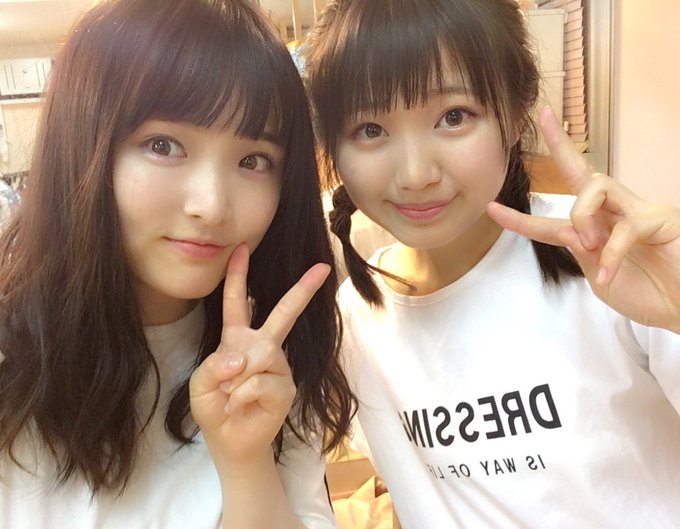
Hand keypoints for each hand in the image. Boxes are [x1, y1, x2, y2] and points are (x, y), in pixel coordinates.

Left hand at [190, 244, 330, 462]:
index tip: (242, 247)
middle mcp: (263, 347)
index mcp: (238, 338)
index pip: (236, 302)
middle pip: (282, 313)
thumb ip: (213, 366)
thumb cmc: (215, 407)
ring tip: (231, 395)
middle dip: (302, 290)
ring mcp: (278, 366)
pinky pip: (261, 381)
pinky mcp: (286, 387)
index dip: (237, 275)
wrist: (230, 441)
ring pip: (260, 355)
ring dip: (236, 379)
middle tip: (323, 268)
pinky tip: (241, 405)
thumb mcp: (200, 384)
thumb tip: (242, 359)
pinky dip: (242, 394)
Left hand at [487, 106, 679, 333]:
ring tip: (590, 244)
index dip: (521, 216)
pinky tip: (608, 273)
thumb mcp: (601, 278)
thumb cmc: (648, 294)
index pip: (554, 216)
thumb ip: (582, 254)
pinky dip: (610, 253)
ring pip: (596, 186)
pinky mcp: (659, 218)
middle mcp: (614, 212)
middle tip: (543, 116)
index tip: (491, 208)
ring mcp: (638, 211)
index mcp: (596, 228)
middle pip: (582, 172)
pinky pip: (624, 226)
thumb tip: (565, 229)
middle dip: (560, 144)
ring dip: (582, 215)